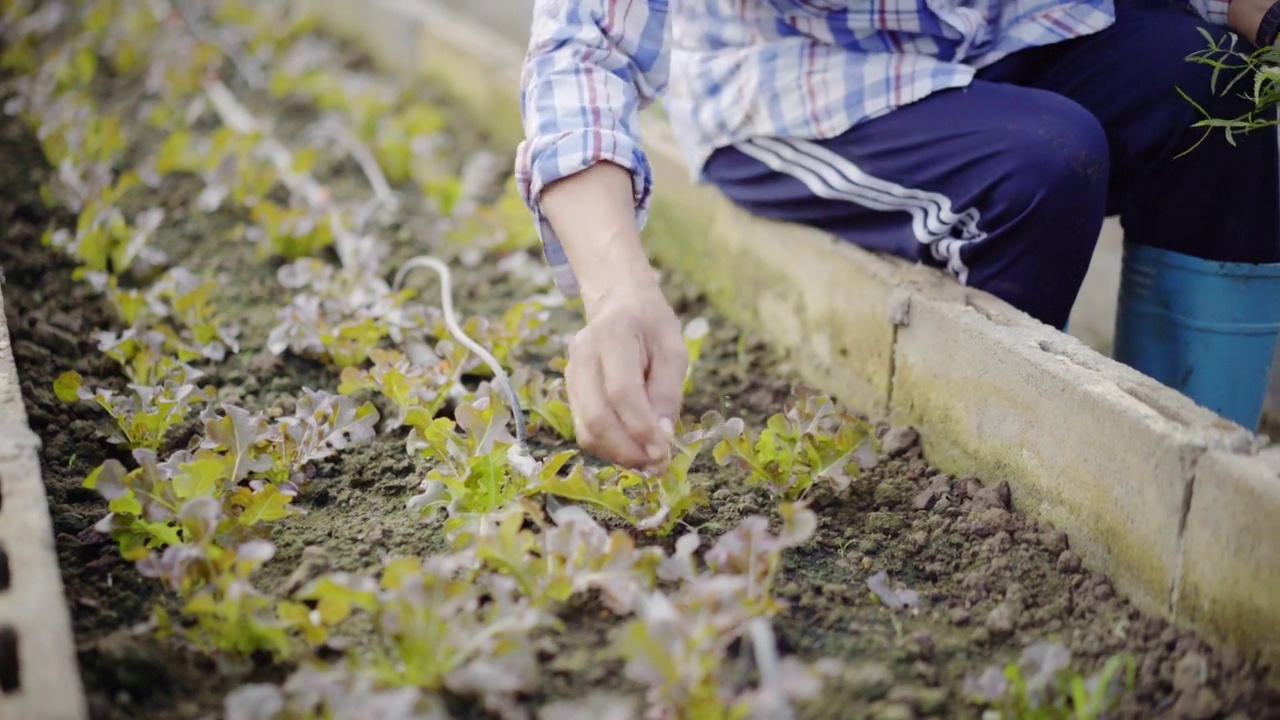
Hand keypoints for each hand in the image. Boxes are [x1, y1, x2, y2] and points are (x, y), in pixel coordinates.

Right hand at [566, 277, 687, 471]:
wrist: (617, 300)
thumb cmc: (650, 322)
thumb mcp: (673, 348)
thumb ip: (667, 390)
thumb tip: (662, 436)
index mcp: (613, 333)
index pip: (621, 392)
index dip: (641, 428)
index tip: (664, 451)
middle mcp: (583, 354)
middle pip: (597, 417)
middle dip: (628, 450)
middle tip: (657, 464)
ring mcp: (571, 372)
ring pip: (586, 429)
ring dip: (618, 454)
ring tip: (648, 461)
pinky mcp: (570, 389)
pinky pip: (585, 427)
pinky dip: (609, 446)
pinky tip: (633, 448)